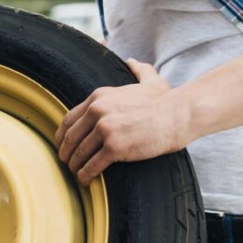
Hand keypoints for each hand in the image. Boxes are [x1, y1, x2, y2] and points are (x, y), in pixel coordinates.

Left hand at [54, 58, 190, 185]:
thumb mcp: (149, 80)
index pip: (70, 118)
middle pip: (70, 137)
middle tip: (67, 163)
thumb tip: (132, 62)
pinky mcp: (115, 147)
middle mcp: (98, 110)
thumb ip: (138, 70)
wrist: (179, 115)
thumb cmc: (165, 101)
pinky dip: (85, 175)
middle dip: (66, 153)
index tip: (63, 145)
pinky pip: (92, 165)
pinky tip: (86, 180)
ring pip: (79, 153)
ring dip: (75, 166)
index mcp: (99, 96)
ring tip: (77, 174)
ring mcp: (105, 129)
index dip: (63, 135)